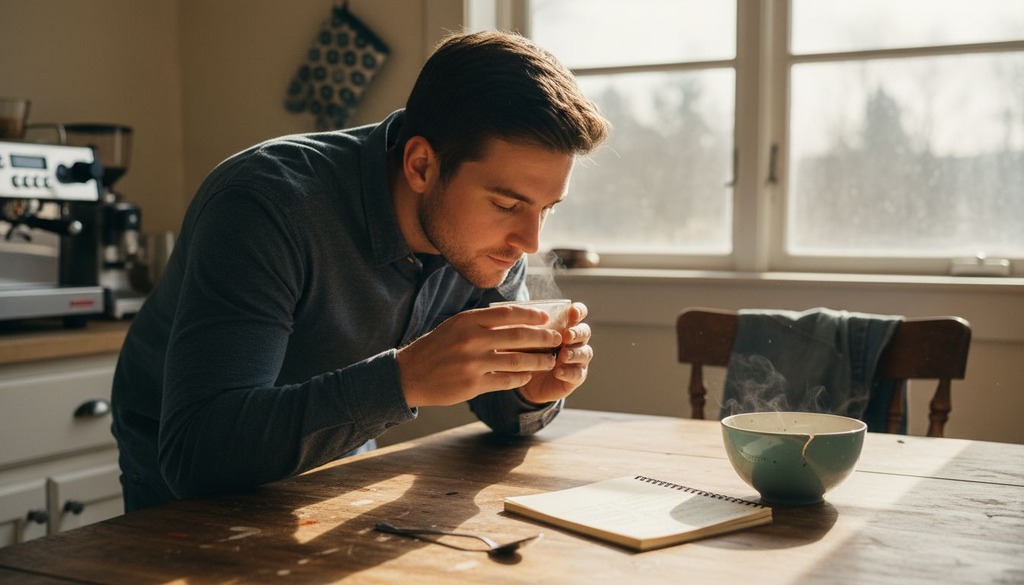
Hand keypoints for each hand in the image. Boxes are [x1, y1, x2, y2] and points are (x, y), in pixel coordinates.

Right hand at [397, 305, 560, 407]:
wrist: (410, 375)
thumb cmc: (436, 348)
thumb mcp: (455, 326)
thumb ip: (481, 322)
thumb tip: (514, 317)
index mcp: (468, 321)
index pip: (508, 313)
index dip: (532, 315)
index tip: (546, 317)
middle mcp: (472, 339)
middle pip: (519, 336)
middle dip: (543, 338)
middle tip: (558, 339)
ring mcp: (473, 363)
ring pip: (517, 360)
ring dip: (538, 361)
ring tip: (549, 360)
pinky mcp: (473, 384)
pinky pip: (506, 380)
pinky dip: (521, 378)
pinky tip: (528, 376)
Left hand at [517, 302, 592, 404]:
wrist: (526, 381)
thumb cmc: (527, 353)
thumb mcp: (524, 339)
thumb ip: (526, 329)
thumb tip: (519, 319)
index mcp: (565, 326)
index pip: (578, 314)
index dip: (579, 311)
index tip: (573, 312)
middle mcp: (575, 342)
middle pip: (585, 332)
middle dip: (577, 332)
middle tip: (566, 335)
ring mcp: (578, 360)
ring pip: (586, 353)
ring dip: (575, 353)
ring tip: (563, 355)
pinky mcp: (575, 377)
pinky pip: (578, 374)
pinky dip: (568, 372)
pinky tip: (558, 372)